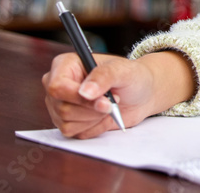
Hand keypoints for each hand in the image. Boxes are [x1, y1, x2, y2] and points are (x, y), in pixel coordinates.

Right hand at [42, 50, 195, 138]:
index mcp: (66, 65)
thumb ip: (104, 76)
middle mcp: (59, 86)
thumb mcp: (122, 70)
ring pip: (67, 124)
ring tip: (109, 106)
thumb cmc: (132, 76)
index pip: (57, 87)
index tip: (102, 99)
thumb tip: (84, 92)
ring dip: (94, 118)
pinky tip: (104, 116)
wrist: (141, 94)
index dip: (77, 97)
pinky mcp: (67, 122)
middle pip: (62, 108)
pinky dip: (94, 128)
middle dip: (92, 109)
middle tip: (113, 100)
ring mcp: (60, 105)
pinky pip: (74, 134)